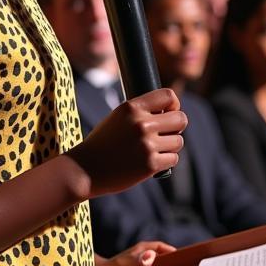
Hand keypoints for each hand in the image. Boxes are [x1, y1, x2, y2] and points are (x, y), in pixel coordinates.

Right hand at [72, 88, 186, 196]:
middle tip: (165, 134)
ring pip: (178, 141)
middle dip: (176, 127)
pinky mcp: (150, 164)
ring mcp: (147, 145)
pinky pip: (173, 159)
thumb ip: (141, 112)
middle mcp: (141, 123)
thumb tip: (170, 111)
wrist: (85, 169)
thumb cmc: (102, 142)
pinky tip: (152, 161)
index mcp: (132, 107)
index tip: (168, 113)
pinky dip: (165, 161)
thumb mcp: (118, 117)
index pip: (169, 95)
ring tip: (154, 150)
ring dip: (170, 146)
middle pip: (181, 119)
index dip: (174, 105)